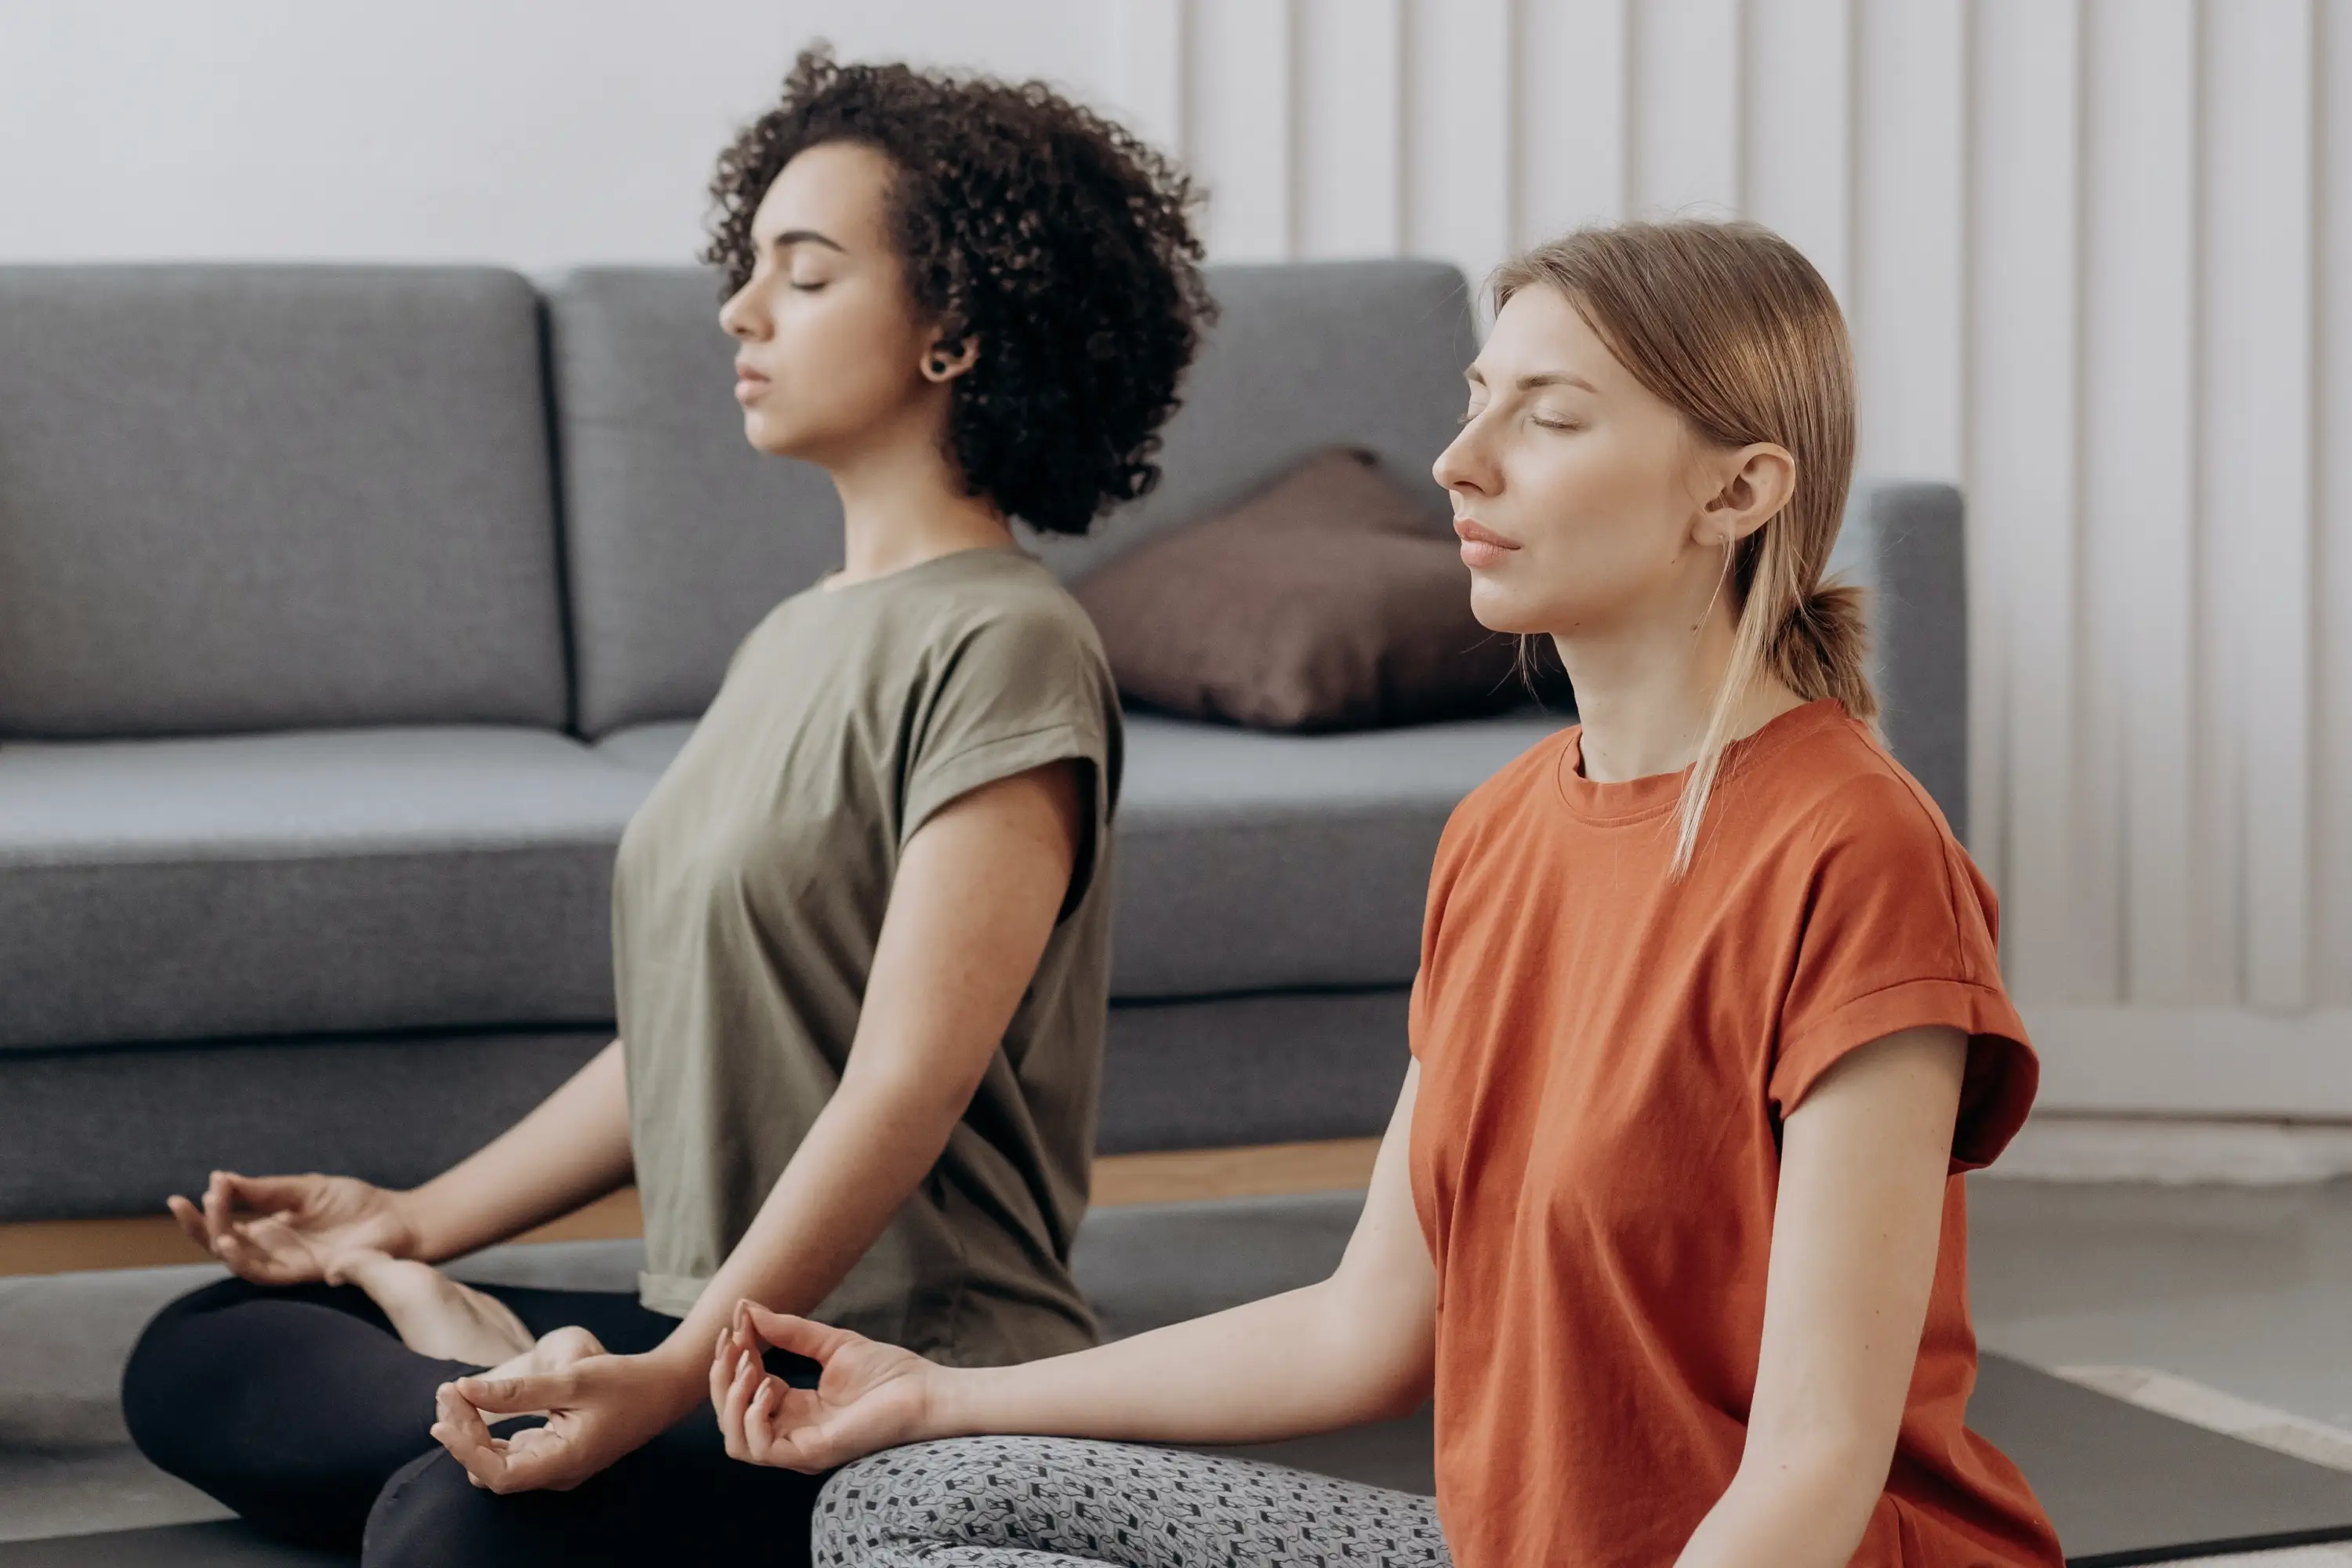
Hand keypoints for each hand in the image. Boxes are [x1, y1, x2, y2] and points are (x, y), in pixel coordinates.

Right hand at [167, 1171, 420, 1285]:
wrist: (396, 1219)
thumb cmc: (353, 1203)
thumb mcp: (304, 1188)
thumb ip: (265, 1189)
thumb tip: (221, 1178)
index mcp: (269, 1226)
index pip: (225, 1222)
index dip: (207, 1208)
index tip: (206, 1182)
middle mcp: (270, 1248)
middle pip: (221, 1243)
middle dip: (197, 1226)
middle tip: (181, 1204)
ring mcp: (284, 1263)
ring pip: (237, 1261)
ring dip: (218, 1242)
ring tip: (211, 1221)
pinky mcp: (300, 1274)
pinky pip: (263, 1273)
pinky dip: (243, 1260)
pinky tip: (230, 1241)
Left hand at [430, 1347, 700, 1492]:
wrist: (663, 1389)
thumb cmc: (624, 1383)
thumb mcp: (572, 1380)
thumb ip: (517, 1390)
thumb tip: (464, 1389)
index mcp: (564, 1462)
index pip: (498, 1475)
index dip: (465, 1448)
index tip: (445, 1412)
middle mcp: (556, 1474)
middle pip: (491, 1470)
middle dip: (462, 1434)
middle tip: (446, 1392)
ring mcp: (555, 1466)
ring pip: (497, 1463)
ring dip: (472, 1433)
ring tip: (454, 1396)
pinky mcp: (554, 1453)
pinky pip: (511, 1453)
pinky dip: (489, 1433)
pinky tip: (476, 1407)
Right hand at [711, 1300, 942, 1471]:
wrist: (926, 1391)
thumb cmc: (889, 1373)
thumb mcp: (832, 1344)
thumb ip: (790, 1331)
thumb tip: (747, 1307)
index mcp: (795, 1410)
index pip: (743, 1393)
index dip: (733, 1360)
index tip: (736, 1324)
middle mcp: (792, 1433)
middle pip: (730, 1419)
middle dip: (722, 1378)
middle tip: (733, 1340)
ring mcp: (800, 1448)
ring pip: (736, 1440)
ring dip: (731, 1399)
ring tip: (747, 1363)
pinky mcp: (812, 1453)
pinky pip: (761, 1448)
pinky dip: (753, 1416)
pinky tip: (767, 1386)